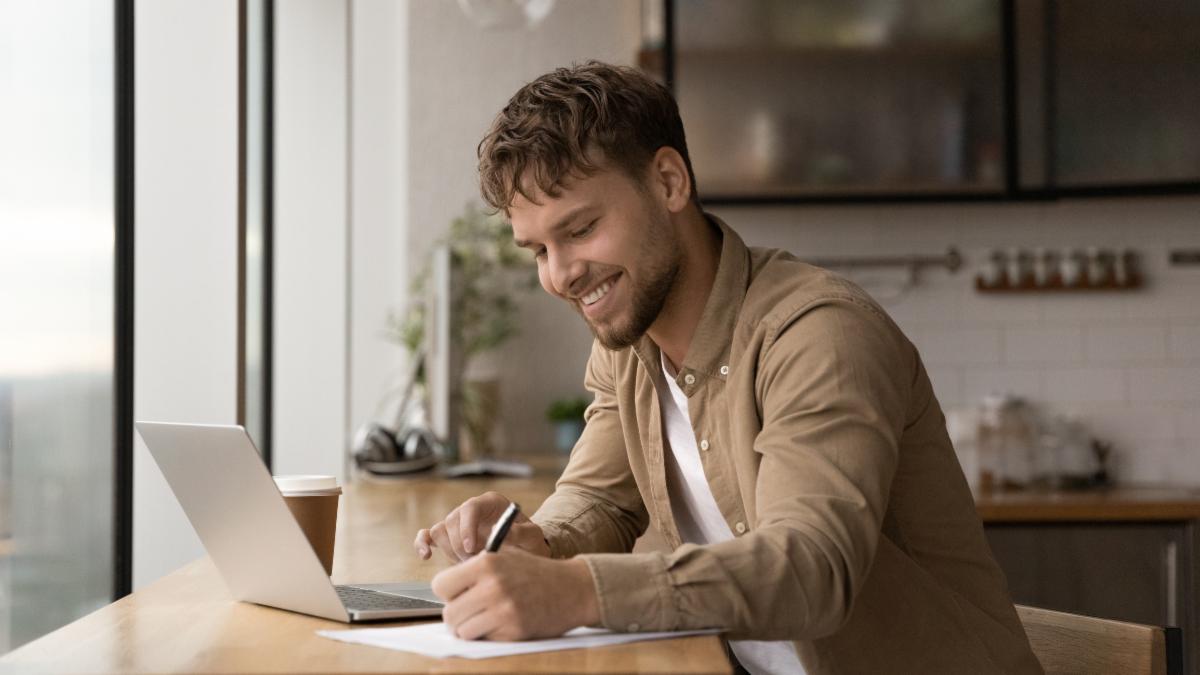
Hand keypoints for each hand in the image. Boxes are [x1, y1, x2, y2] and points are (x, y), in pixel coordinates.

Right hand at [414, 491, 550, 561]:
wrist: (523, 552)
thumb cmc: (529, 542)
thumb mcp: (533, 537)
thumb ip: (522, 533)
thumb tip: (504, 533)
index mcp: (490, 502)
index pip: (471, 507)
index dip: (467, 527)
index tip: (472, 548)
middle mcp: (471, 510)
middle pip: (452, 520)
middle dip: (460, 545)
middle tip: (473, 562)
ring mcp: (458, 523)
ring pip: (440, 530)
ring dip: (450, 550)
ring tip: (468, 563)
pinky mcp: (449, 537)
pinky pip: (428, 535)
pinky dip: (423, 543)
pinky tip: (426, 555)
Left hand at [432, 547, 600, 640]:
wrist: (573, 589)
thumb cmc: (536, 572)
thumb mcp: (506, 555)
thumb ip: (475, 566)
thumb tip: (445, 586)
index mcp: (486, 564)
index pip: (440, 585)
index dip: (448, 592)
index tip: (459, 594)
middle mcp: (491, 586)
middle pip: (449, 613)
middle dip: (457, 615)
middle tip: (471, 612)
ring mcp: (502, 611)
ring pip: (462, 630)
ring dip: (470, 628)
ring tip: (485, 619)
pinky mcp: (513, 631)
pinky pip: (484, 639)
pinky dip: (489, 635)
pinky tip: (503, 623)